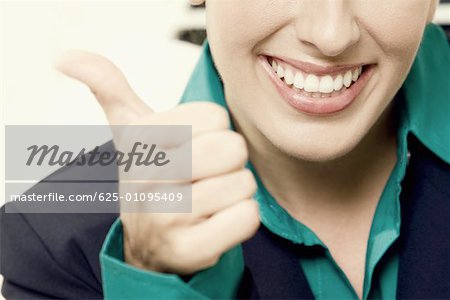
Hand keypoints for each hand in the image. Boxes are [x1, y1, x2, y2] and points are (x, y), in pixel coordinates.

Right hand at [55, 50, 259, 274]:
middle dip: (228, 163)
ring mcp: (165, 217)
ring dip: (234, 192)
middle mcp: (146, 178)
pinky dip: (241, 219)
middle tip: (205, 176)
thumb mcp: (129, 130)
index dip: (213, 133)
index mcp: (139, 141)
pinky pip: (246, 218)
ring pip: (243, 184)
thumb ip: (107, 86)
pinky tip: (216, 222)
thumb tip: (64, 57)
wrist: (149, 241)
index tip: (191, 148)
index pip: (216, 117)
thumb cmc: (152, 176)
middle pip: (232, 148)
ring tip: (208, 200)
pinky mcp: (188, 251)